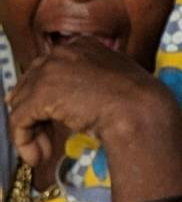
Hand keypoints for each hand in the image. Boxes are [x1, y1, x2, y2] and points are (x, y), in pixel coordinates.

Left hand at [6, 41, 177, 188]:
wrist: (143, 110)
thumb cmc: (139, 102)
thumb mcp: (112, 83)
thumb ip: (89, 82)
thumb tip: (66, 102)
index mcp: (81, 45)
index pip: (47, 71)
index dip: (45, 99)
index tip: (50, 121)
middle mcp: (62, 51)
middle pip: (29, 85)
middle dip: (34, 116)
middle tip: (45, 141)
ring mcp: (50, 70)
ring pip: (21, 104)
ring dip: (31, 132)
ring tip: (42, 153)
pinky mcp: (41, 93)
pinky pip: (19, 120)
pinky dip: (24, 141)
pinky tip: (38, 156)